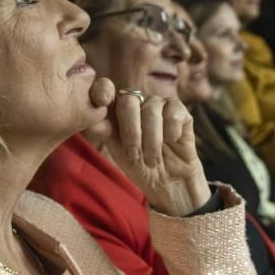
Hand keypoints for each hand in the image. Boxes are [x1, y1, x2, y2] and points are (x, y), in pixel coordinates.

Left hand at [102, 90, 209, 216]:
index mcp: (119, 109)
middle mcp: (140, 102)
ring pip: (151, 110)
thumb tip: (92, 125)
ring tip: (152, 161)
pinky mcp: (182, 112)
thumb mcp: (118, 151)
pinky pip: (173, 114)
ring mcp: (161, 105)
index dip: (102, 91)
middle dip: (131, 131)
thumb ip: (107, 134)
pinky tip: (172, 143)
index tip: (100, 101)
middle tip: (134, 156)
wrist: (168, 184)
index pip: (107, 91)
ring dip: (151, 140)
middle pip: (129, 101)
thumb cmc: (140, 166)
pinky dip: (171, 133)